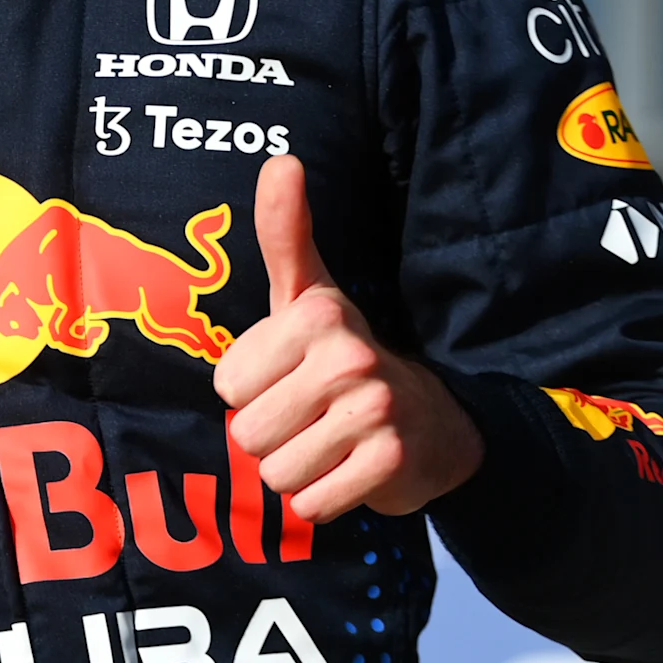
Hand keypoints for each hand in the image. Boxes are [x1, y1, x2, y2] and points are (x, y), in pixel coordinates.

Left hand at [213, 157, 484, 522]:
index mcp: (317, 314)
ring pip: (276, 472)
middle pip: (248, 431)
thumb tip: (280, 158)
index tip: (289, 379)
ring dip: (295, 471)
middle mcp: (348, 357)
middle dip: (272, 436)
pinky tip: (347, 472)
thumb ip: (285, 233)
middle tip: (310, 418)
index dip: (251, 392)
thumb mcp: (310, 294)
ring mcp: (373, 411)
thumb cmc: (347, 356)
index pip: (227, 385)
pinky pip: (311, 503)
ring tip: (327, 443)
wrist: (434, 422)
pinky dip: (321, 499)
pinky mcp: (389, 464)